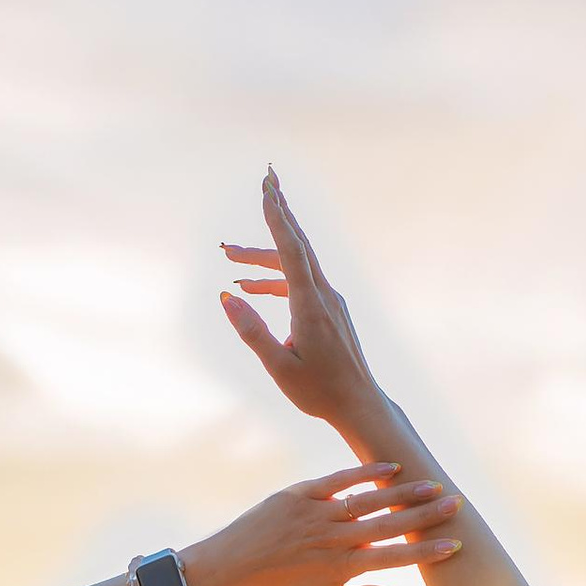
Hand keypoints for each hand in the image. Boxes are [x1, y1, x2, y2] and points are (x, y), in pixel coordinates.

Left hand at [188, 464, 462, 585]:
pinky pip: (339, 480)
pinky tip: (391, 467)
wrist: (230, 568)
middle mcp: (334, 539)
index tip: (455, 545)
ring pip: (370, 500)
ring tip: (433, 486)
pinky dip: (365, 473)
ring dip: (404, 493)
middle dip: (426, 516)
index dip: (426, 552)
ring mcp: (317, 514)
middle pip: (390, 525)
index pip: (394, 558)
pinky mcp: (300, 494)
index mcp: (341, 568)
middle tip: (456, 505)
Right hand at [219, 171, 385, 433]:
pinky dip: (273, 279)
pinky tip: (249, 288)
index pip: (290, 249)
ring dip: (262, 257)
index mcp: (310, 306)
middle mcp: (323, 295)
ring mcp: (329, 301)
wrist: (359, 405)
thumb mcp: (278, 366)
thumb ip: (251, 331)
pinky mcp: (329, 310)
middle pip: (296, 244)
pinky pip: (298, 283)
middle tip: (266, 180)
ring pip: (294, 265)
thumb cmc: (319, 392)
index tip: (267, 187)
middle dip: (279, 212)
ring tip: (228, 256)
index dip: (277, 215)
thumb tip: (226, 297)